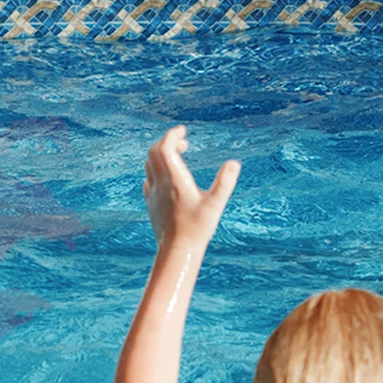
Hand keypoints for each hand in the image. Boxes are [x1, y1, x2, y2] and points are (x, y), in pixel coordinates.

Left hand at [143, 126, 240, 252]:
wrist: (177, 251)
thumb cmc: (197, 228)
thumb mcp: (215, 205)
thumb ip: (225, 183)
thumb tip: (234, 163)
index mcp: (175, 180)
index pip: (165, 148)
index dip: (172, 135)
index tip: (183, 131)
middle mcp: (160, 184)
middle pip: (153, 152)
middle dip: (167, 142)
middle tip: (184, 142)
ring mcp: (153, 194)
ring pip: (149, 165)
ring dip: (160, 154)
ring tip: (177, 155)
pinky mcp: (151, 204)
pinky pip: (148, 180)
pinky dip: (156, 170)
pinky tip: (167, 177)